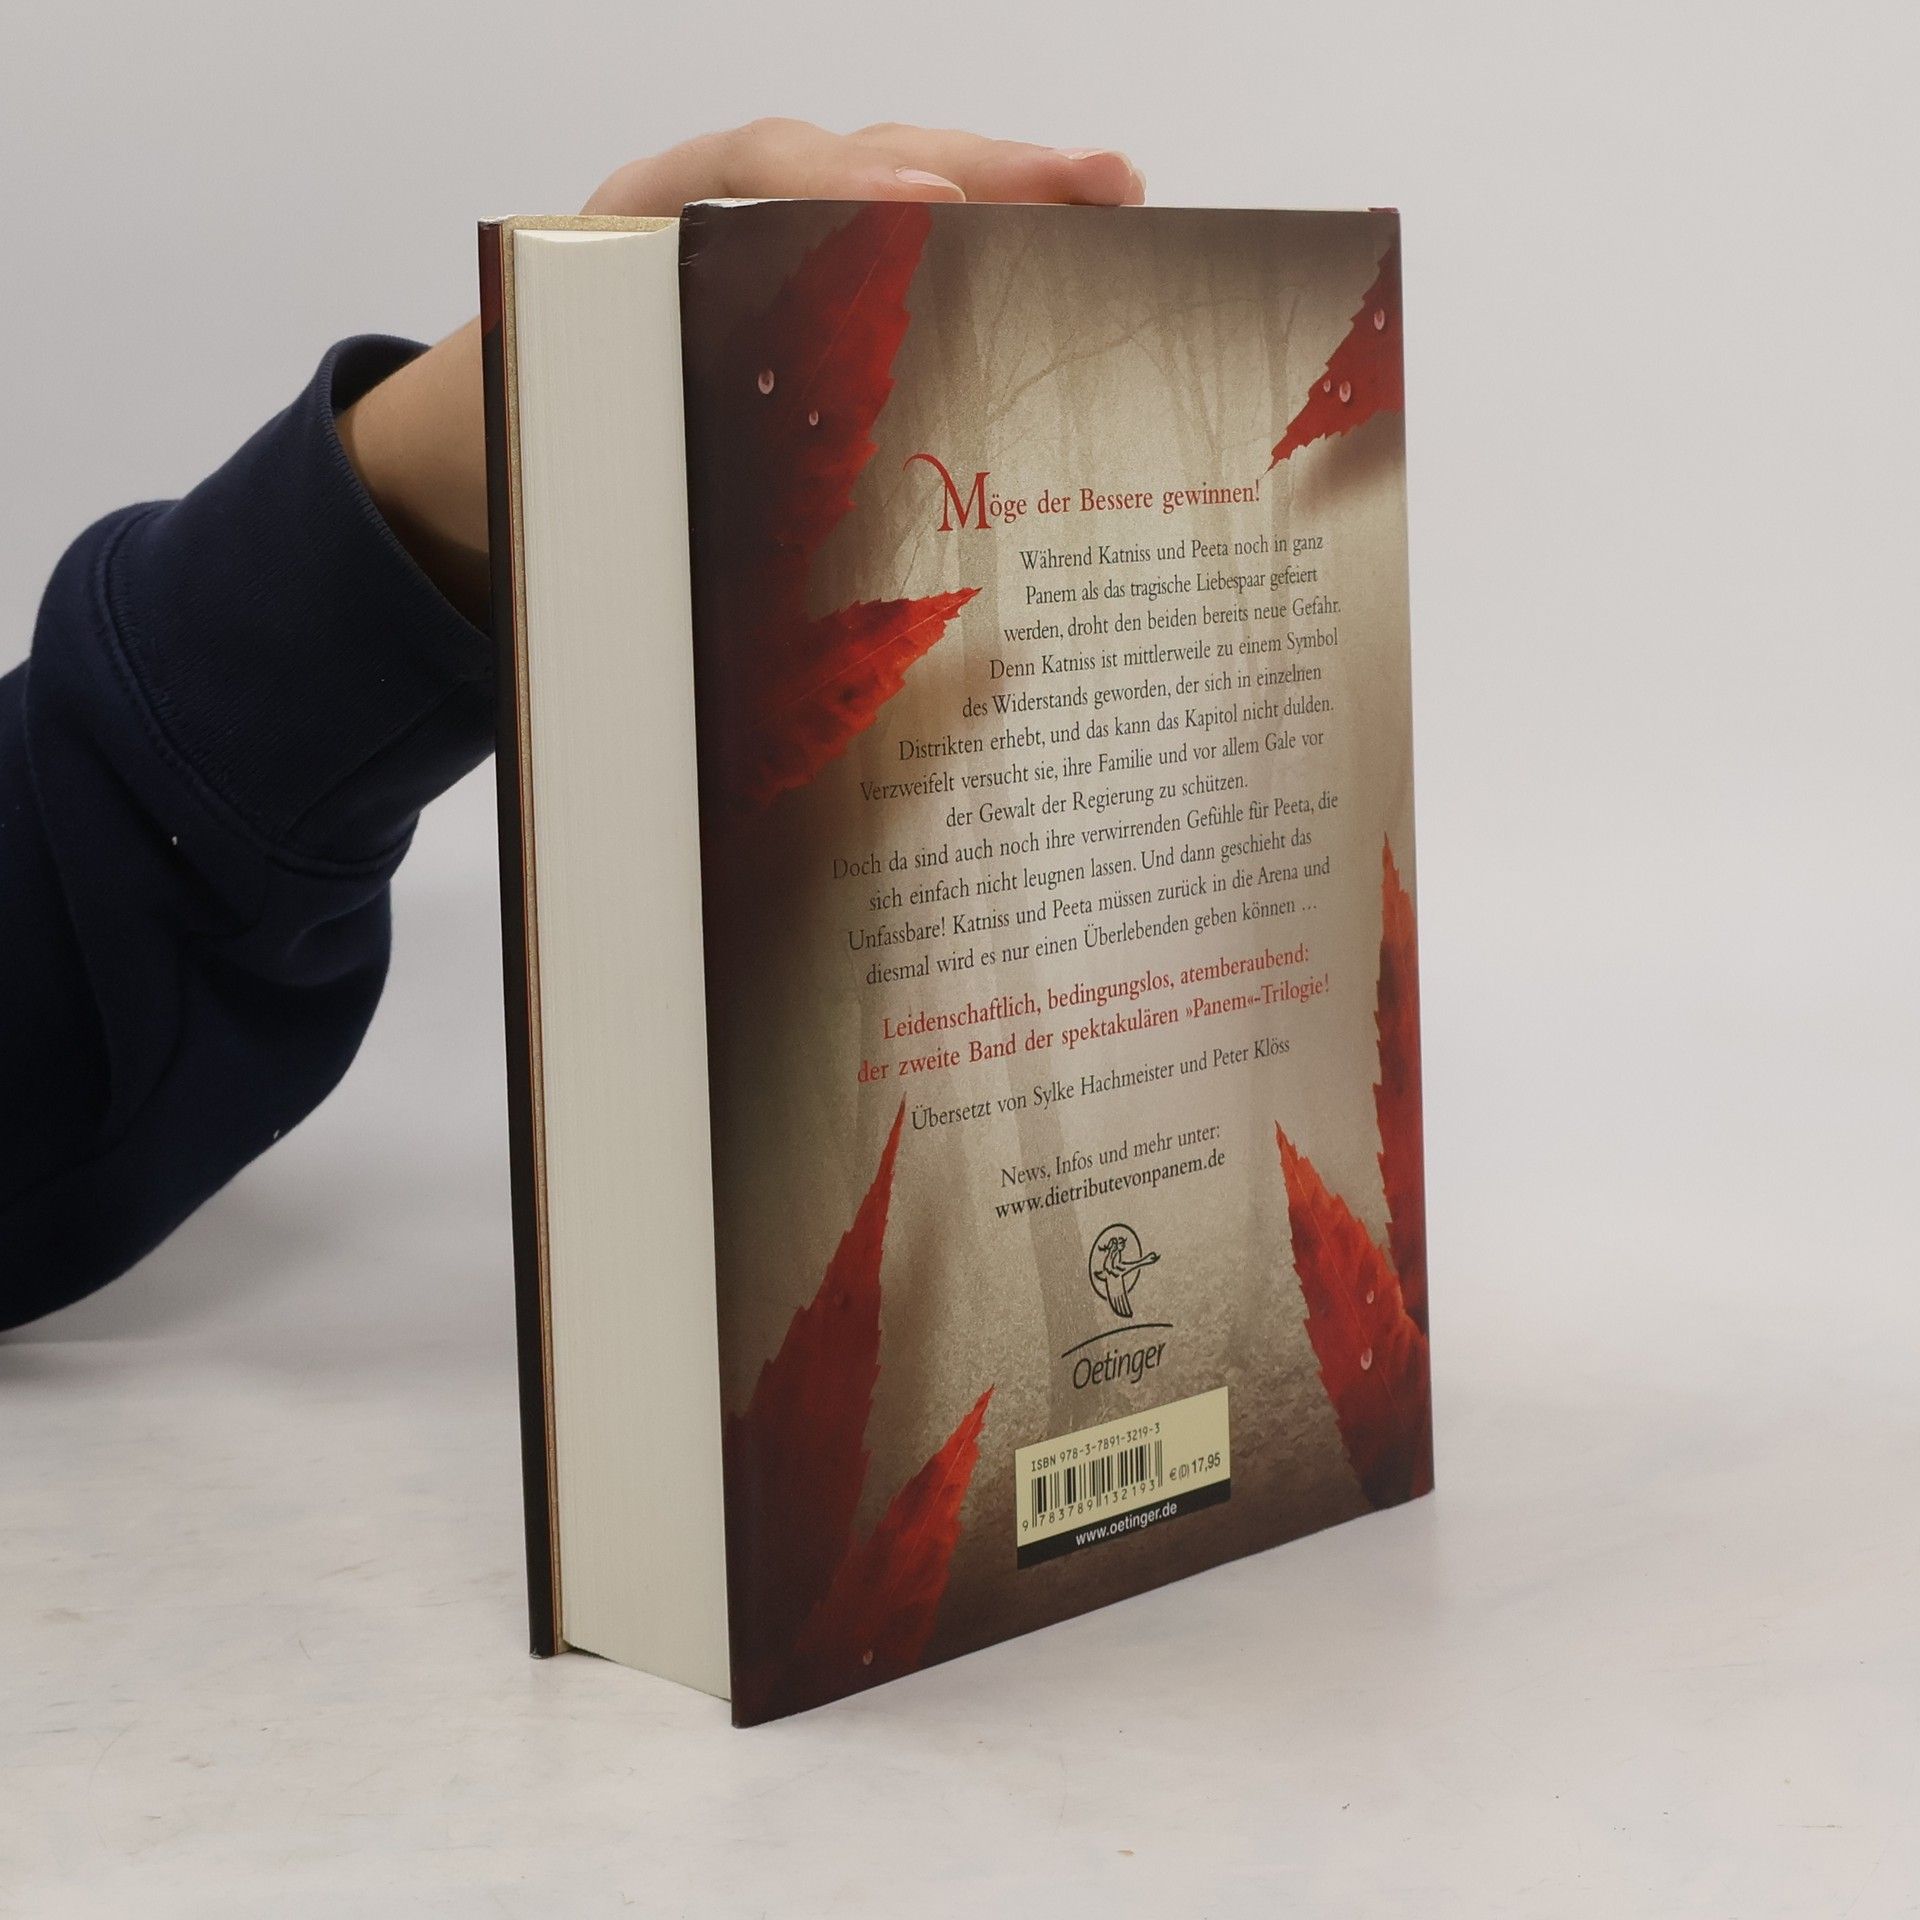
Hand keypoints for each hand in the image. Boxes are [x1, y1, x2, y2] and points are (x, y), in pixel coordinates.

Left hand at [338, 121, 1144, 621]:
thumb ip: (638, 500)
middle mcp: (719, 220)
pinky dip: (983, 253)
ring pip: (898, 193)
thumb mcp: (566, 481)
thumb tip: (748, 595)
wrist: (471, 464)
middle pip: (861, 164)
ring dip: (1010, 196)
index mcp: (641, 235)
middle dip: (982, 172)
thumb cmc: (526, 464)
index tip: (923, 206)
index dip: (841, 185)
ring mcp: (772, 253)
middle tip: (1092, 188)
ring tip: (1111, 200)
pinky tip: (1063, 254)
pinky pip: (898, 257)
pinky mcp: (803, 296)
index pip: (751, 175)